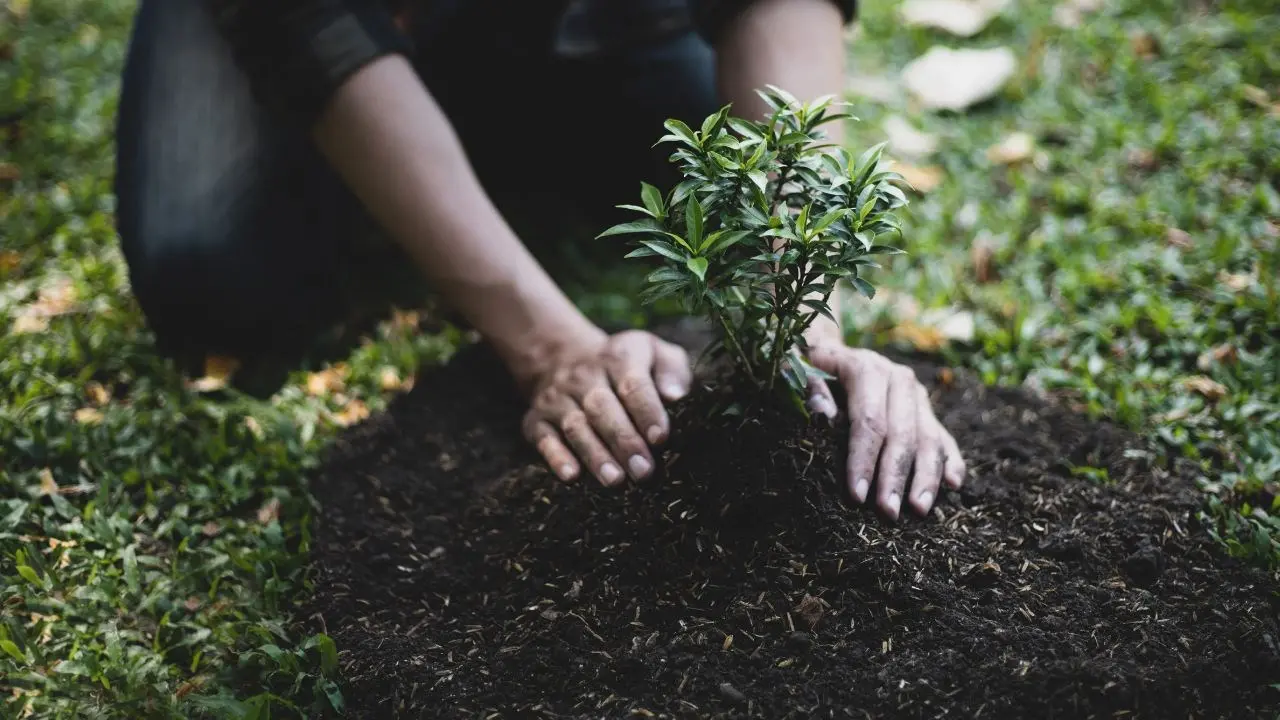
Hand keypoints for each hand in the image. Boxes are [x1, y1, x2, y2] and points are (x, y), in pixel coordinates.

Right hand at [521, 330, 692, 486]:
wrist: (563, 358)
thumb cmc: (626, 367)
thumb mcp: (654, 353)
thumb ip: (671, 370)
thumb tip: (675, 396)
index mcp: (618, 357)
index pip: (633, 384)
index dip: (647, 411)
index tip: (660, 438)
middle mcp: (583, 375)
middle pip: (602, 408)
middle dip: (623, 441)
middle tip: (643, 471)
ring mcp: (557, 398)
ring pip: (575, 426)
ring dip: (595, 454)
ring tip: (615, 480)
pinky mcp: (536, 419)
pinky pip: (544, 438)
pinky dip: (556, 457)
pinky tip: (571, 476)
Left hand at [806, 339, 965, 519]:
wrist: (830, 353)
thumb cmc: (808, 368)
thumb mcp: (797, 370)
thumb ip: (807, 389)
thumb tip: (823, 412)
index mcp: (866, 368)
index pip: (869, 420)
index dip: (864, 459)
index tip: (857, 495)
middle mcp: (898, 379)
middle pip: (902, 433)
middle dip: (896, 476)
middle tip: (889, 512)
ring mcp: (916, 394)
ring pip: (929, 437)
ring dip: (927, 476)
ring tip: (920, 509)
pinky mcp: (926, 408)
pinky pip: (943, 437)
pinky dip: (951, 460)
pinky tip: (953, 484)